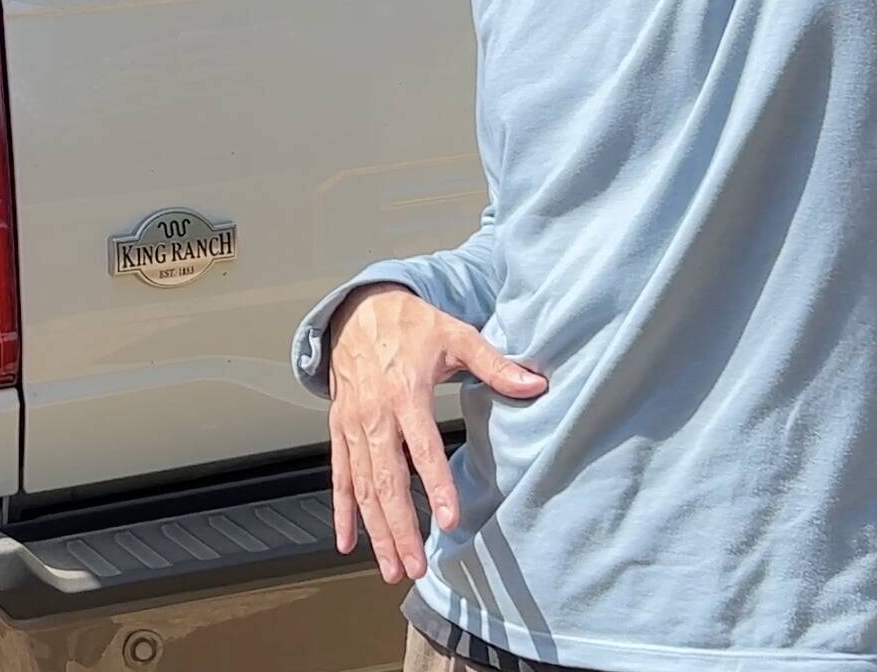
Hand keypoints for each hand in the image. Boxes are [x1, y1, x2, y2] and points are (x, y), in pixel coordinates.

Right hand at [325, 283, 545, 583]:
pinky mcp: (339, 429)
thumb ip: (495, 364)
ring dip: (375, 530)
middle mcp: (375, 414)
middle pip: (386, 480)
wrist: (358, 309)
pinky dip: (342, 510)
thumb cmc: (411, 325)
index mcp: (406, 392)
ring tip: (390, 567)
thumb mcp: (457, 335)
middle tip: (415, 566)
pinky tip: (347, 541)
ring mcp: (353, 424)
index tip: (448, 520)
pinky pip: (339, 475)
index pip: (422, 447)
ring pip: (362, 486)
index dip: (435, 485)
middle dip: (400, 527)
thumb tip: (536, 383)